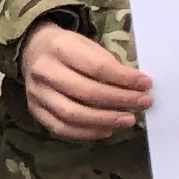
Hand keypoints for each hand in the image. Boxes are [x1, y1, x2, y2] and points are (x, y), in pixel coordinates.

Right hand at [21, 20, 153, 141]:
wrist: (33, 50)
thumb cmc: (68, 48)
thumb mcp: (88, 45)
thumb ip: (108, 64)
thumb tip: (136, 87)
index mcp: (60, 48)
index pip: (97, 68)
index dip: (125, 79)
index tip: (146, 84)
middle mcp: (44, 71)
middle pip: (87, 92)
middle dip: (120, 100)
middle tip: (143, 103)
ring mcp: (37, 93)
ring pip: (73, 114)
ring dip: (106, 120)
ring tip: (128, 120)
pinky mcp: (34, 110)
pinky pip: (61, 128)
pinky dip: (86, 133)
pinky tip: (106, 130)